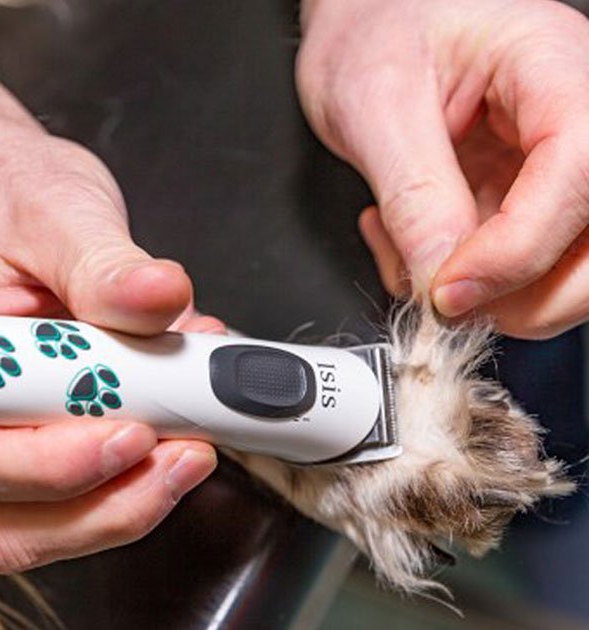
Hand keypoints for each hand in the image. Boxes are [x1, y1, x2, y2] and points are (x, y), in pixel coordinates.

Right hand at [0, 30, 219, 572]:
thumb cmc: (3, 203)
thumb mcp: (54, 208)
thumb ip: (103, 260)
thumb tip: (161, 298)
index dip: (45, 464)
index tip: (128, 431)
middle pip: (0, 523)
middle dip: (104, 501)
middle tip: (186, 450)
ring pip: (41, 535)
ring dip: (126, 506)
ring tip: (194, 446)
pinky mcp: (29, 464)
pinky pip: (76, 511)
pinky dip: (136, 485)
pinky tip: (181, 429)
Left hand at [297, 0, 588, 337]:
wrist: (366, 24)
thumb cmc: (376, 30)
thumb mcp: (376, 103)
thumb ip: (414, 192)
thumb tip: (439, 273)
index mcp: (556, 69)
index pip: (580, 171)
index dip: (519, 249)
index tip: (449, 289)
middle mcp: (578, 121)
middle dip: (523, 295)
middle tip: (436, 297)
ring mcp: (556, 171)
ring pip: (568, 274)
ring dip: (485, 299)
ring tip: (406, 255)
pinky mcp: (527, 204)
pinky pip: (519, 274)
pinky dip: (463, 287)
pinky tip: (412, 247)